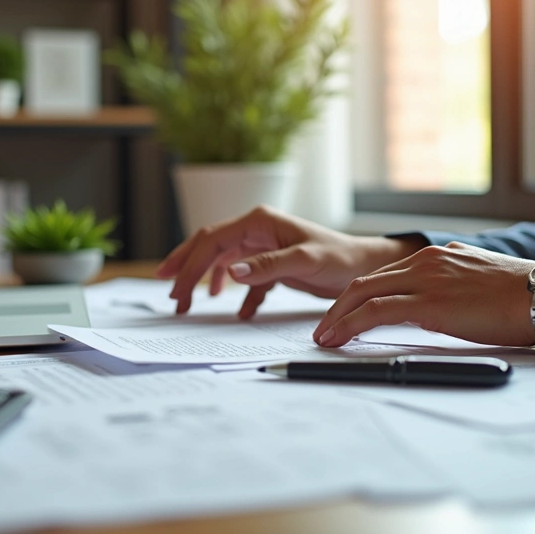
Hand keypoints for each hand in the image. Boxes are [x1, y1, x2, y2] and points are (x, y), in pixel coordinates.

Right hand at [157, 206, 420, 317]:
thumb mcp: (305, 262)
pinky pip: (246, 279)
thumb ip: (268, 266)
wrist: (367, 268)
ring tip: (189, 303)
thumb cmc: (340, 258)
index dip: (188, 261)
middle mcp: (257, 230)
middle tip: (167, 291)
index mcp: (259, 221)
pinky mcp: (274, 265)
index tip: (174, 286)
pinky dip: (239, 295)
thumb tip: (233, 273)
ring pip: (223, 262)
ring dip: (205, 281)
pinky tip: (239, 312)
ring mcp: (263, 247)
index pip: (212, 240)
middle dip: (186, 268)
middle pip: (210, 247)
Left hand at [312, 242, 534, 347]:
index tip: (345, 312)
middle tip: (324, 327)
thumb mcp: (479, 282)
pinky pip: (377, 312)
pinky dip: (350, 325)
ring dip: (337, 317)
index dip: (359, 295)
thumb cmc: (523, 297)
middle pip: (366, 281)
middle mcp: (426, 261)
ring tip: (324, 337)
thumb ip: (454, 286)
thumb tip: (441, 305)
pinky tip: (338, 339)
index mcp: (438, 256)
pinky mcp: (428, 303)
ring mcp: (425, 279)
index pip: (385, 274)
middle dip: (338, 306)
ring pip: (364, 294)